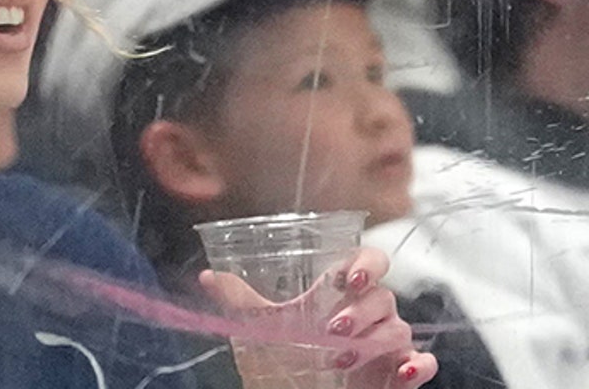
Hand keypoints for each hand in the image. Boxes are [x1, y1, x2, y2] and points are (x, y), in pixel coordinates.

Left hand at [200, 247, 436, 387]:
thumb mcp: (262, 327)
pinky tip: (402, 371)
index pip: (370, 261)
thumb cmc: (285, 356)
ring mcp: (388, 342)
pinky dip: (418, 365)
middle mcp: (371, 313)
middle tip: (332, 329)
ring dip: (373, 341)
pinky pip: (424, 362)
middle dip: (360, 311)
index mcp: (344, 292)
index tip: (349, 277)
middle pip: (384, 297)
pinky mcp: (399, 372)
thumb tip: (210, 276)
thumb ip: (241, 301)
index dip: (367, 263)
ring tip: (337, 358)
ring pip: (400, 328)